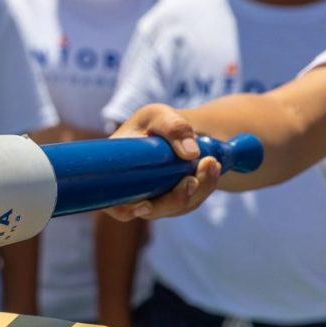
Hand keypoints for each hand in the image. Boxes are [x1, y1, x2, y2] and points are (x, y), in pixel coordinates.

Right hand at [105, 104, 221, 220]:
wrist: (169, 130)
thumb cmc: (154, 124)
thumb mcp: (160, 116)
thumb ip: (173, 127)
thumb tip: (190, 153)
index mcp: (115, 175)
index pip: (113, 203)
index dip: (125, 210)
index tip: (146, 205)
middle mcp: (132, 193)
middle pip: (152, 210)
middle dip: (176, 198)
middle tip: (193, 178)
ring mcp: (154, 199)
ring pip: (176, 207)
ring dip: (198, 189)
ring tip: (211, 162)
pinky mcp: (173, 200)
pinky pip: (191, 200)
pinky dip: (205, 185)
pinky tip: (212, 166)